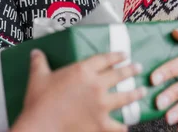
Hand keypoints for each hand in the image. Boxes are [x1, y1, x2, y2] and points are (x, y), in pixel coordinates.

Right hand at [11, 49, 146, 131]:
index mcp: (83, 71)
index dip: (116, 56)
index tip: (124, 55)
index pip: (105, 59)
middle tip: (138, 67)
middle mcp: (96, 85)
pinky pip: (117, 125)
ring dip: (135, 93)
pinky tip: (126, 125)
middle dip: (131, 70)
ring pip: (125, 97)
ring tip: (142, 91)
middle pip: (119, 74)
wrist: (41, 125)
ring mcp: (101, 105)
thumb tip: (36, 53)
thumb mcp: (38, 77)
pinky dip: (123, 126)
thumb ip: (39, 63)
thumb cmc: (39, 102)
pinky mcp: (101, 124)